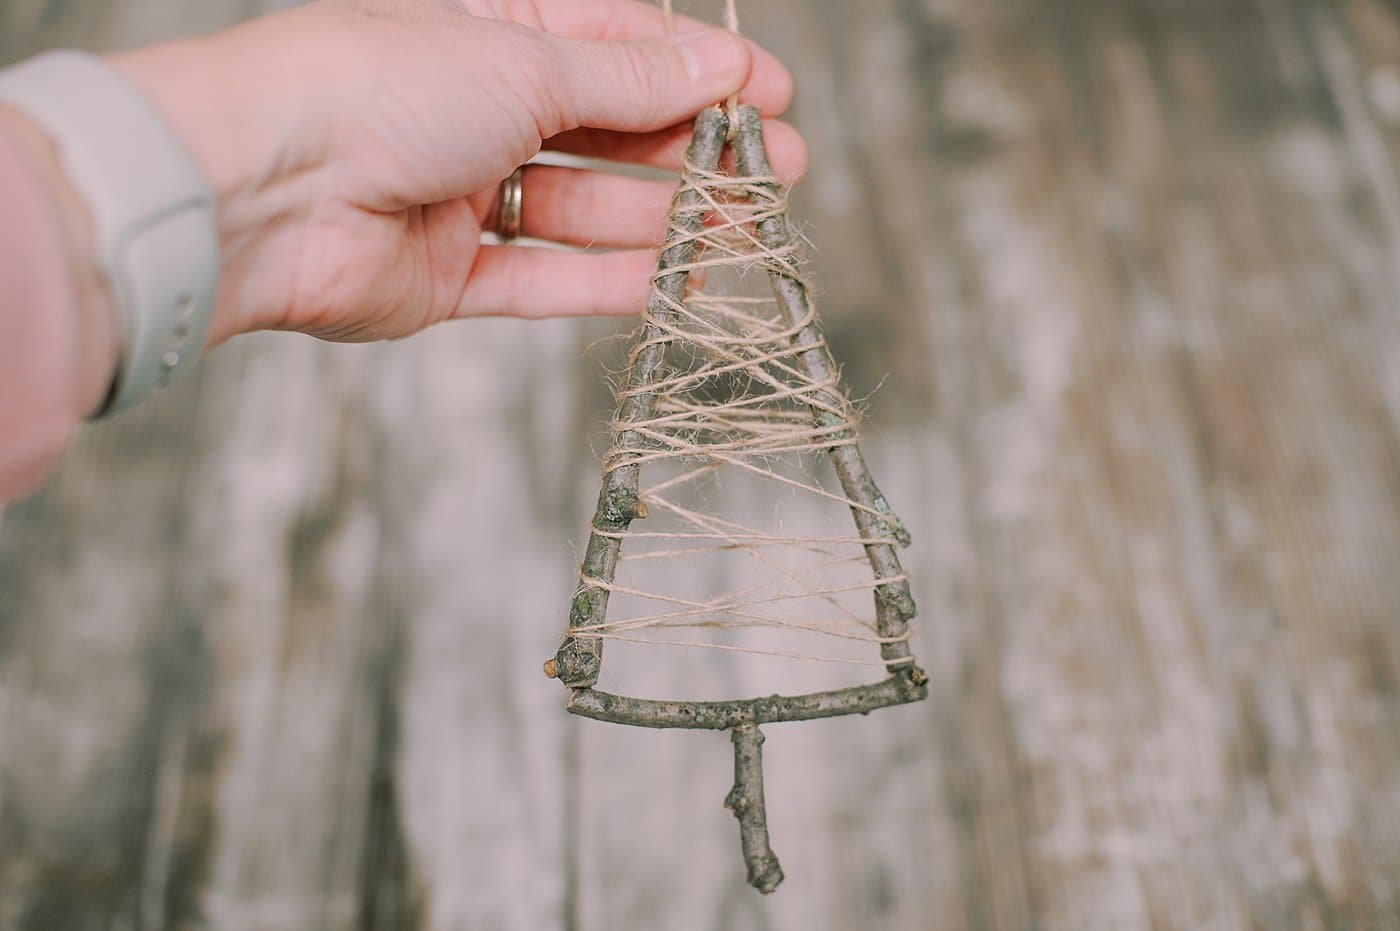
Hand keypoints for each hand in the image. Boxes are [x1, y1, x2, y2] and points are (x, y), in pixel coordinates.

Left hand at [112, 0, 805, 344]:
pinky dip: (606, 284)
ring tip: (745, 231)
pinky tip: (673, 283)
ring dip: (666, 220)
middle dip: (697, 153)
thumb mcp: (527, 64)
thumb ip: (630, 82)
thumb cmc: (380, 87)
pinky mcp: (449, 276)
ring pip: (585, 211)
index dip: (698, 72)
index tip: (772, 96)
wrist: (265, 187)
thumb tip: (719, 72)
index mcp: (492, 34)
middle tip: (779, 176)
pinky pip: (543, 279)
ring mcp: (464, 196)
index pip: (617, 47)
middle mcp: (479, 110)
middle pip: (611, 133)